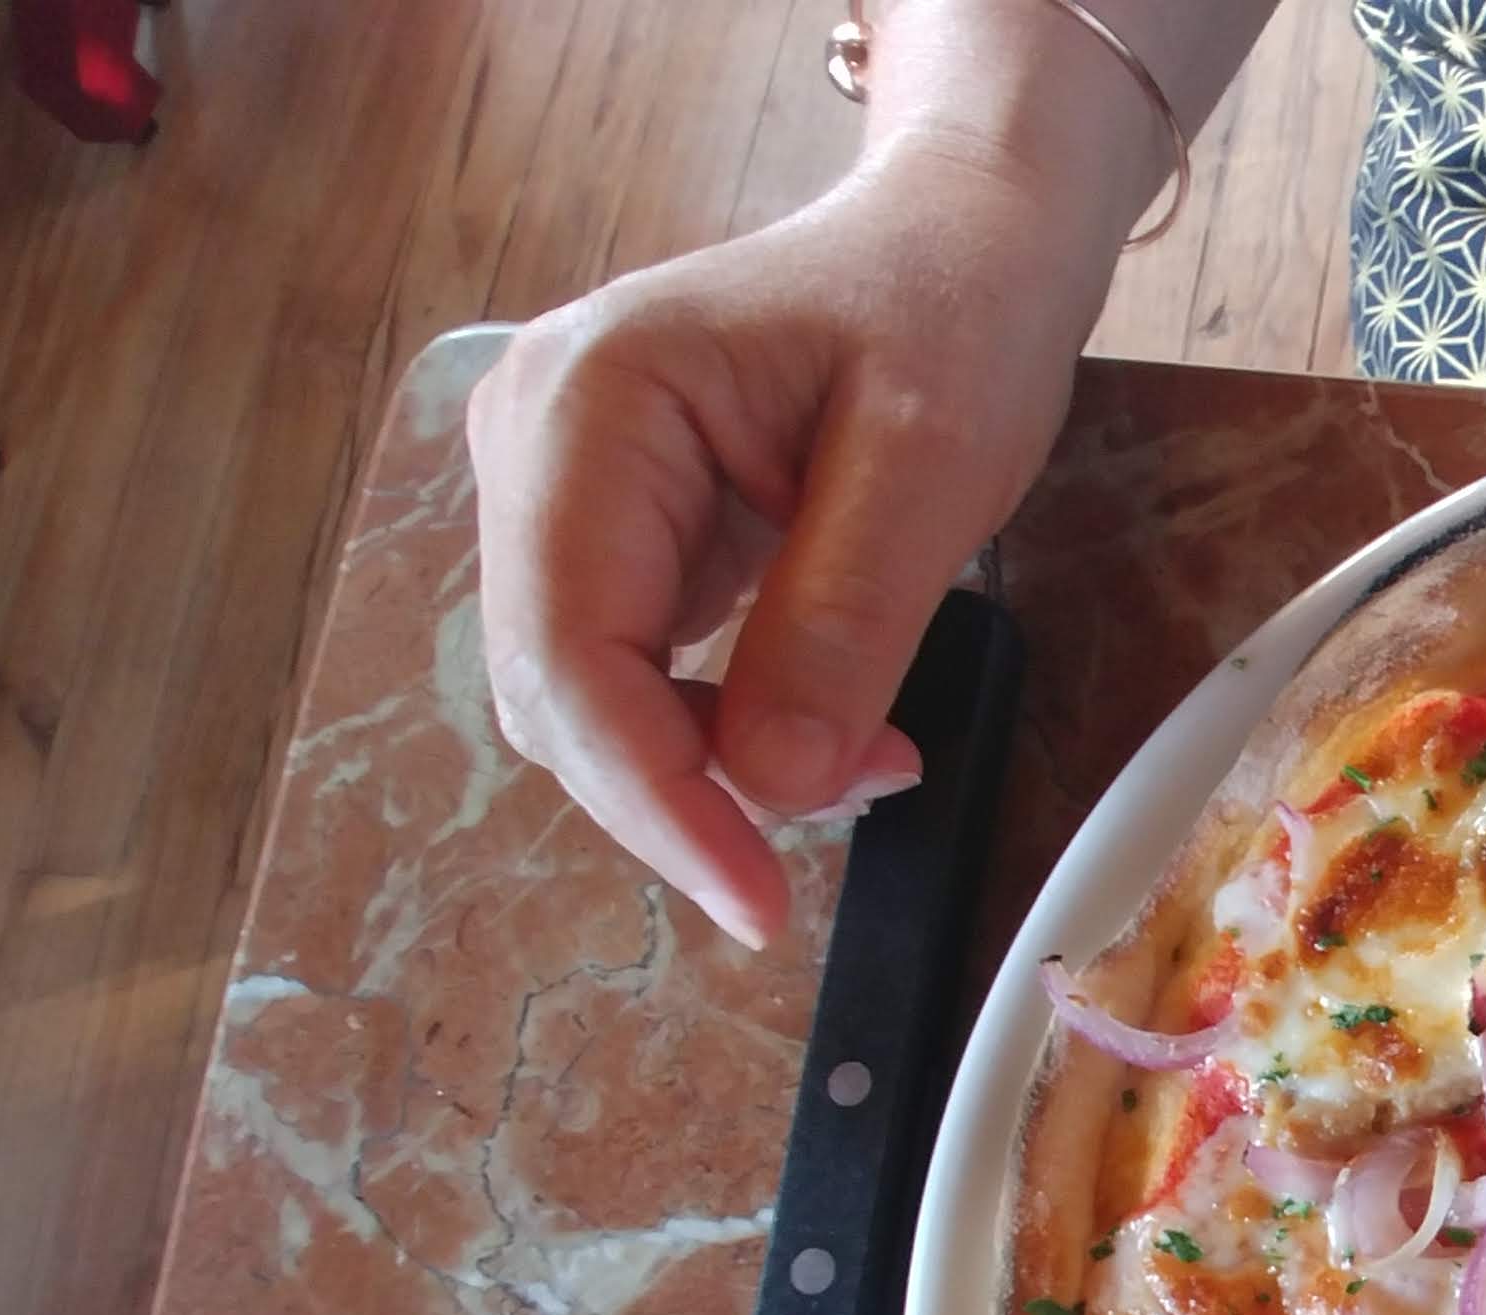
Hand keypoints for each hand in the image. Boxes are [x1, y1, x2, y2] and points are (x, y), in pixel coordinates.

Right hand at [467, 147, 1104, 945]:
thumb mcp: (931, 463)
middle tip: (869, 795)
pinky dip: (717, 729)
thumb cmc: (949, 312)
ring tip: (871, 752)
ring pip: (584, 697)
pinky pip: (628, 671)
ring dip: (710, 768)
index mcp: (587, 400)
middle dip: (693, 789)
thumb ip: (843, 622)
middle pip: (556, 691)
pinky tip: (829, 724)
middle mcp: (530, 440)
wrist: (955, 239)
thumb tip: (769, 786)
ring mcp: (552, 486)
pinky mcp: (602, 528)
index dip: (654, 799)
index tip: (757, 904)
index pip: (568, 653)